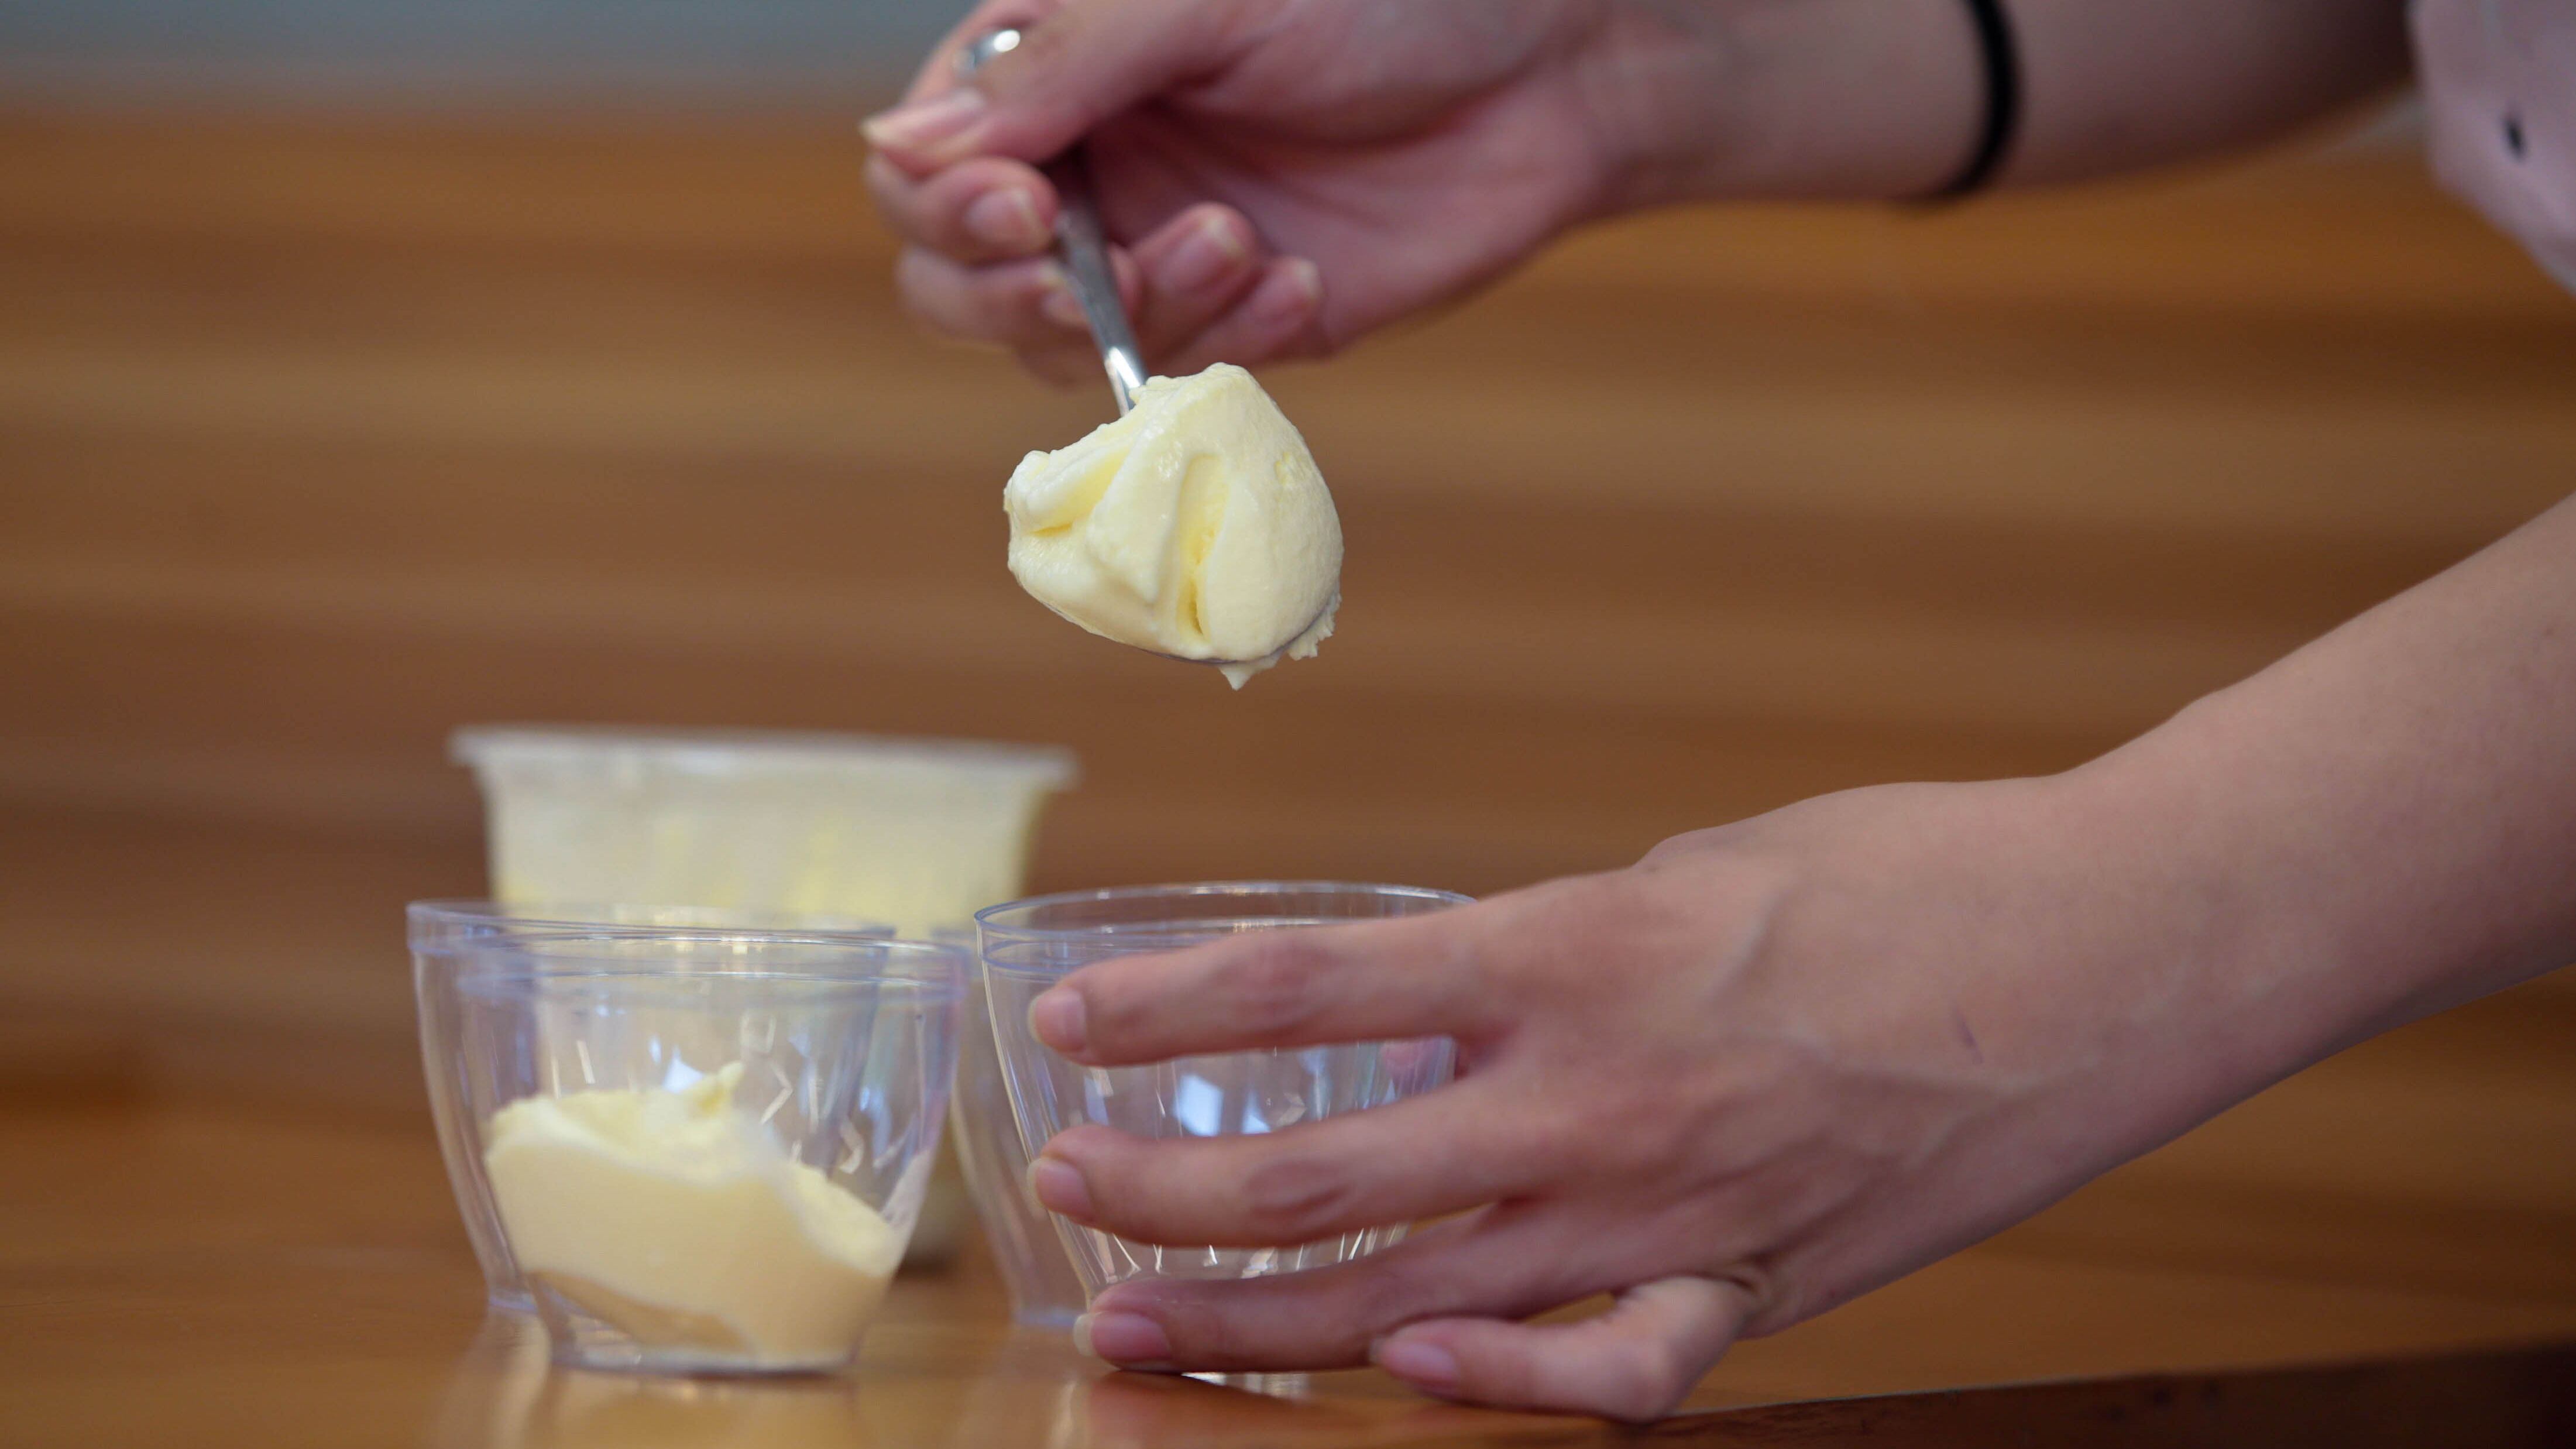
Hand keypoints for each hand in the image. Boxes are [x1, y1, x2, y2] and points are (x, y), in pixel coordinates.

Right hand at [862, 0, 1712, 382]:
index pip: (922, 167)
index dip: (947, 207)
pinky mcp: (1241, 322)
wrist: (1552, 70)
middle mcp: (1087, 167)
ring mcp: (1157, 253)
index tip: (1029, 209)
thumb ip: (1055, 71)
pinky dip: (1233, 344)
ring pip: (1062, 349)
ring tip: (1246, 243)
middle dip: (1010, 295)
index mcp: (1051, 71)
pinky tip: (1303, 282)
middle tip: (1088, 278)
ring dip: (1146, 315)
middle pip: (952, 280)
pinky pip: (1182, 379)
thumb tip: (892, 148)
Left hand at [1015, 771, 2336, 1418]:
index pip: (1312, 986)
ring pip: (1420, 1303)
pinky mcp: (1759, 1293)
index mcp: (1576, 956)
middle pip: (1326, 1175)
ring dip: (1263, 1324)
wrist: (2106, 953)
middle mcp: (1599, 1100)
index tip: (1062, 1019)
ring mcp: (1674, 1217)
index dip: (1165, 1004)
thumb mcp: (1695, 874)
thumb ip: (1560, 960)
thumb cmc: (1903, 876)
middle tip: (1057, 1194)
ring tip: (1137, 1325)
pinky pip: (1607, 1381)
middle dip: (1166, 1194)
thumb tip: (1456, 1022)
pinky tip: (1409, 1385)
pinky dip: (1504, 1396)